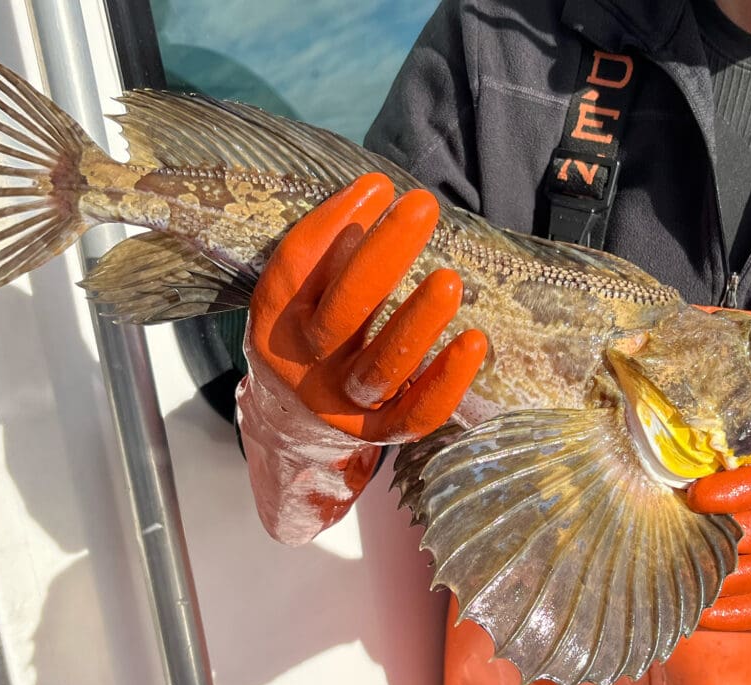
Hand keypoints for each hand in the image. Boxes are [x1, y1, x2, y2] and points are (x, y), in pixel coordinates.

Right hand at [238, 173, 487, 544]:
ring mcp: (342, 404)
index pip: (297, 268)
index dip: (333, 224)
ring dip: (417, 323)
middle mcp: (305, 364)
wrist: (295, 418)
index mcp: (276, 319)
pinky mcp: (381, 433)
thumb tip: (380, 193)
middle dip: (382, 256)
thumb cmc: (311, 329)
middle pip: (342, 313)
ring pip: (381, 368)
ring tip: (449, 279)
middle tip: (420, 206)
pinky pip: (417, 413)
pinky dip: (447, 382)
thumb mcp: (300, 293)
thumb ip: (330, 253)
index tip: (378, 185)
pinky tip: (473, 341)